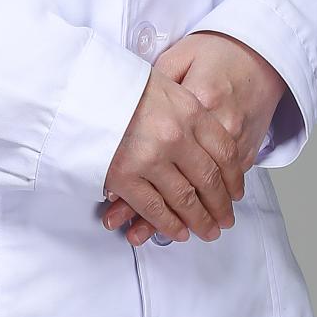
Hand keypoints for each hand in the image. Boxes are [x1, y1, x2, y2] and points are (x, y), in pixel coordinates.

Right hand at [101, 57, 245, 246]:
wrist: (81, 86)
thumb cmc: (121, 83)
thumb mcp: (165, 83)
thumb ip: (188, 111)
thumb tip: (207, 141)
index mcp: (189, 109)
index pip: (224, 151)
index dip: (234, 178)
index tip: (235, 192)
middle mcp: (175, 135)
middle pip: (209, 180)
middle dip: (220, 205)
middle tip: (225, 219)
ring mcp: (150, 158)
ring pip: (185, 200)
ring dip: (200, 221)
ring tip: (208, 231)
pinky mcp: (124, 176)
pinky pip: (154, 209)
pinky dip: (170, 225)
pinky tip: (179, 232)